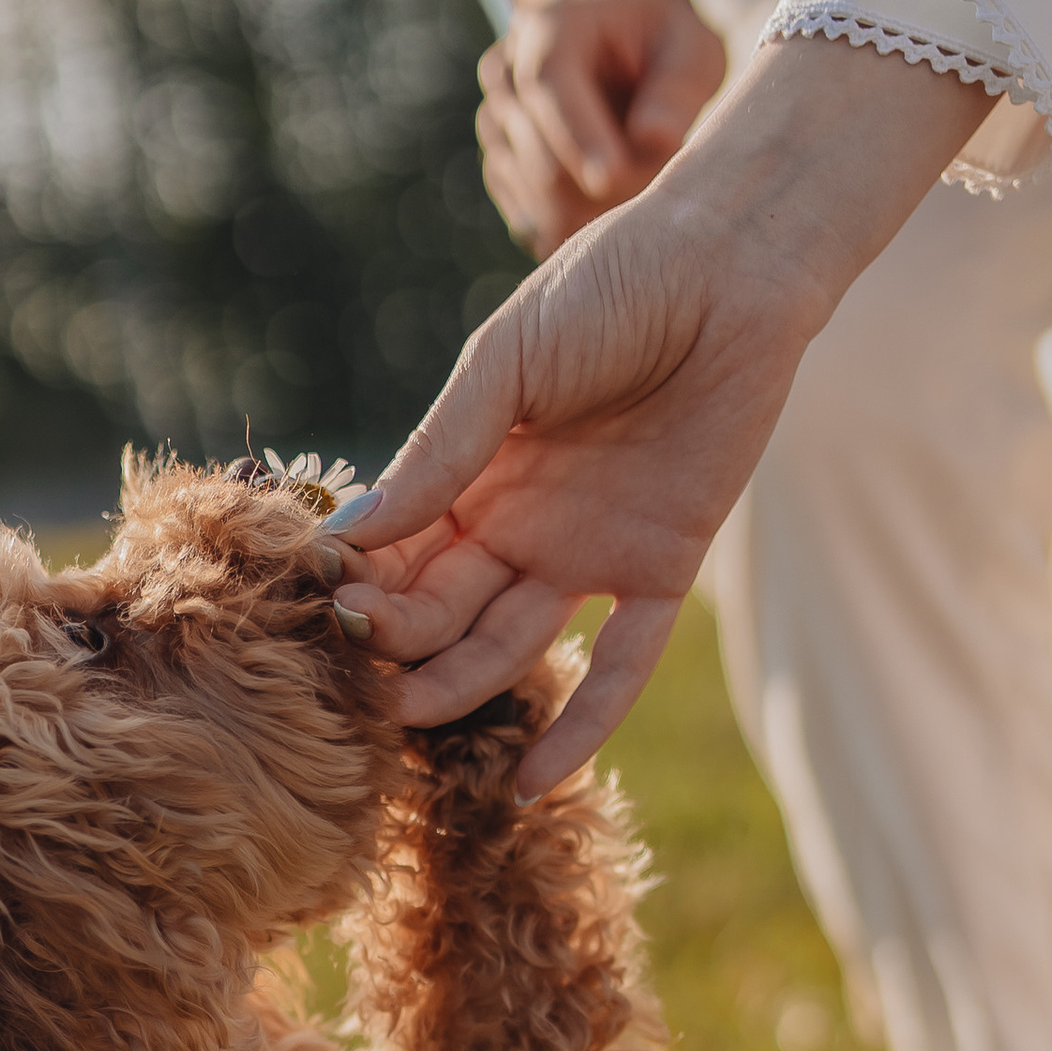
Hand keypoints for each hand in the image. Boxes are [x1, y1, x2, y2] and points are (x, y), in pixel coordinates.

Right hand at [340, 33, 978, 798]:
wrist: (729, 268)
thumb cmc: (611, 290)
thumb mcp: (509, 364)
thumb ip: (442, 450)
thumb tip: (354, 534)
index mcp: (472, 474)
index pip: (401, 550)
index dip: (363, 581)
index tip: (323, 606)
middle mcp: (521, 526)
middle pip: (445, 608)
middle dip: (399, 640)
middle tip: (359, 667)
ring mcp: (588, 554)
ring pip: (508, 645)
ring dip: (459, 686)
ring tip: (407, 719)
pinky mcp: (662, 571)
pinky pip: (621, 665)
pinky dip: (582, 725)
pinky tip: (531, 782)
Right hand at [478, 0, 726, 255]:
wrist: (622, 41)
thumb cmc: (662, 43)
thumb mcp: (691, 48)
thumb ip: (679, 88)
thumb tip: (654, 138)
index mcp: (549, 29)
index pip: (548, 87)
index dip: (578, 137)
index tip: (612, 178)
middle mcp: (507, 74)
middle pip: (539, 158)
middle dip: (601, 189)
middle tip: (661, 194)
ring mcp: (496, 122)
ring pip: (533, 196)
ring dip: (591, 213)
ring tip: (643, 193)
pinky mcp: (501, 162)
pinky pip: (528, 216)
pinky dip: (571, 226)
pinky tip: (610, 214)